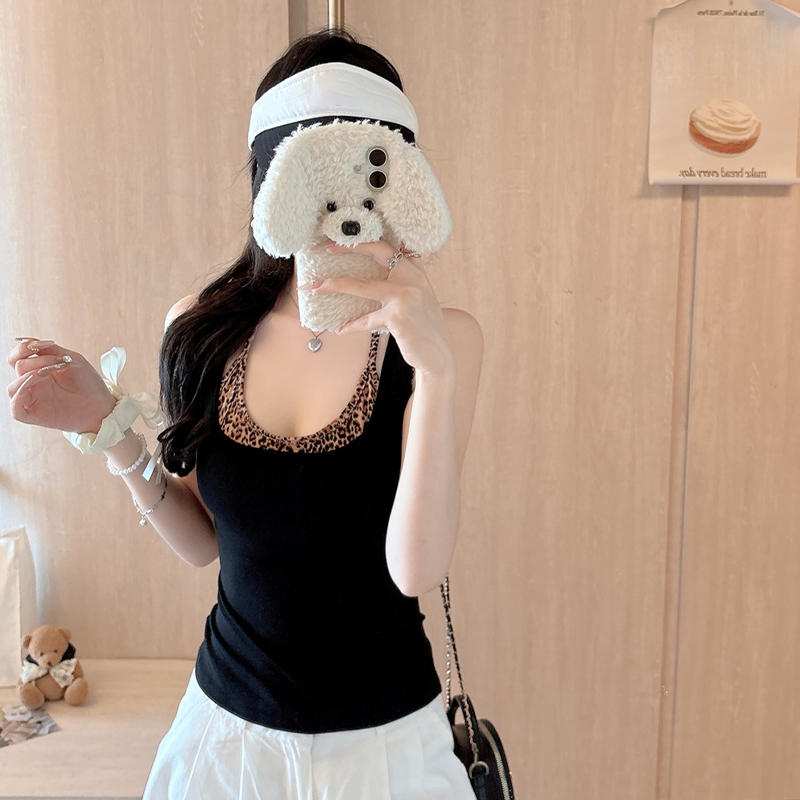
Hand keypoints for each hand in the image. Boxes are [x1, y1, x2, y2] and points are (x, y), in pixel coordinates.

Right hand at [7, 338, 116, 433]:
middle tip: (60, 362)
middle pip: (18, 367)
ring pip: (12, 388)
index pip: (17, 357)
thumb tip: (27, 341)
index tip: (45, 345)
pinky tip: (34, 386)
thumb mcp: (72, 359)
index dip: (23, 348)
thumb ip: (50, 349)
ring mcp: (32, 400)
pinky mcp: (34, 416)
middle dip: (38, 360)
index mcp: (38, 370)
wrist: (102, 405)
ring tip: (51, 373)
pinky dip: (19, 397)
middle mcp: (32, 385)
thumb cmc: (89, 384)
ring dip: (30, 376)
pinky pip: (15, 409)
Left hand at [307, 240, 454, 377]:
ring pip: (362, 285)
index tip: (346, 239)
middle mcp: (413, 279)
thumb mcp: (421, 297)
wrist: (438, 356)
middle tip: (327, 248)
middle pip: (377, 252)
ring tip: (316, 287)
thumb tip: (390, 263)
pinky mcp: (397, 317)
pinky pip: (366, 320)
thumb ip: (408, 279)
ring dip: (335, 285)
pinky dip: (351, 326)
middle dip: (349, 247)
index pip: (390, 246)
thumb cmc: (425, 328)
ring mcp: (405, 297)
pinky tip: (340, 329)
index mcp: (417, 272)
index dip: (366, 240)